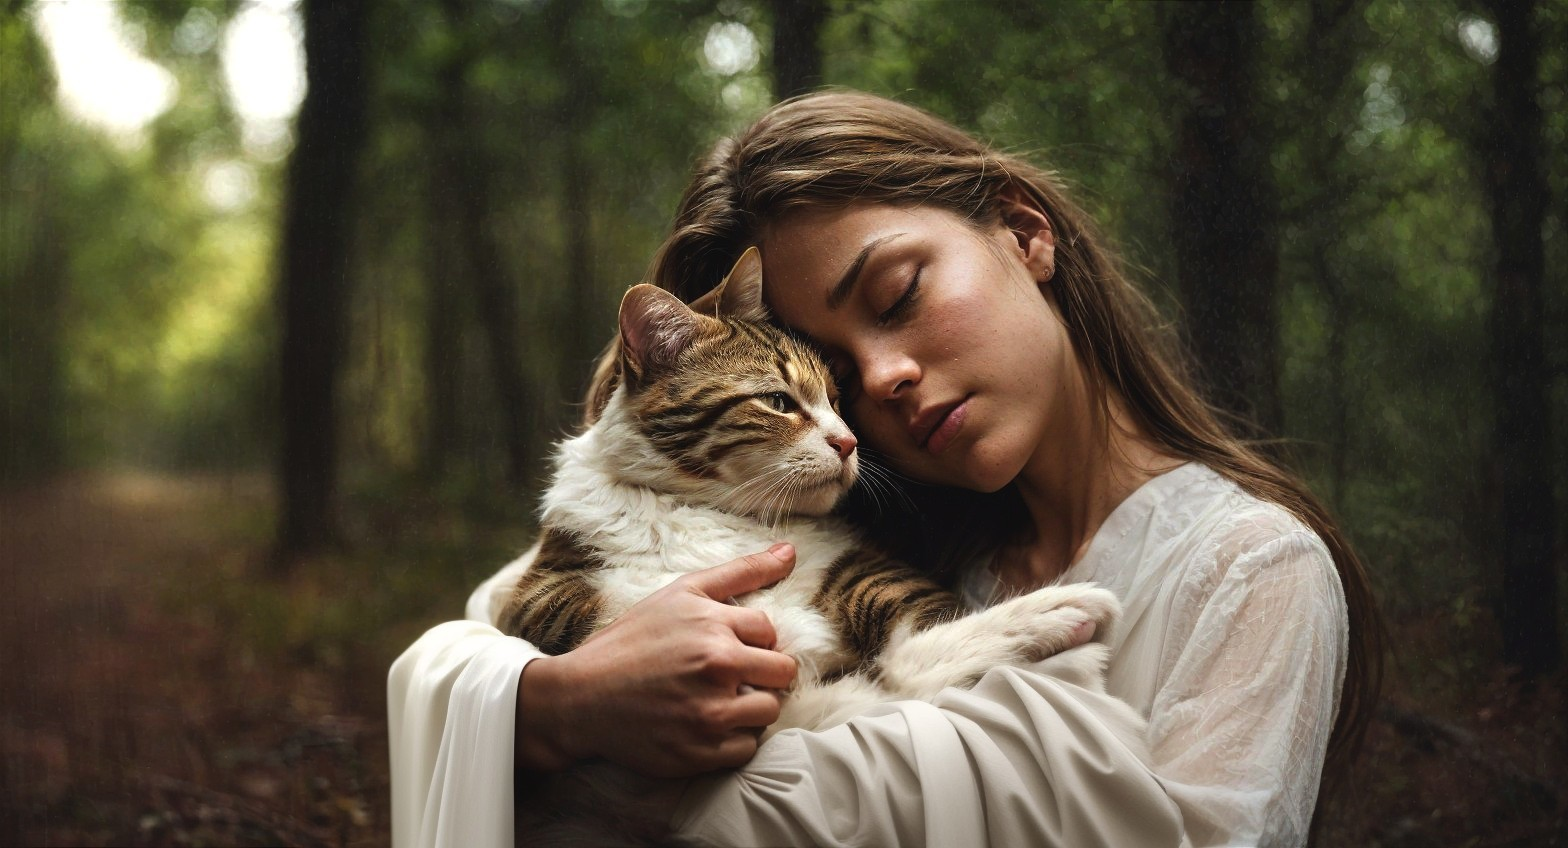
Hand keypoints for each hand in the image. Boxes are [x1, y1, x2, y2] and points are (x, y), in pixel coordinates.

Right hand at [515, 543, 799, 777]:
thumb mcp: (682, 593)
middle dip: (762, 673)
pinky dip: (731, 740)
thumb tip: (790, 552)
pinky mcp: (702, 753)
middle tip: (727, 675)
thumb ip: (742, 571)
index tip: (722, 647)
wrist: (580, 698)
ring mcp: (711, 713)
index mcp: (715, 627)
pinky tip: (703, 725)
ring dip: (750, 707)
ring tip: (715, 699)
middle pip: (783, 673)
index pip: (771, 633)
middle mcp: (718, 668)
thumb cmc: (632, 640)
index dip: (748, 640)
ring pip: (769, 711)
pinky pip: (747, 748)